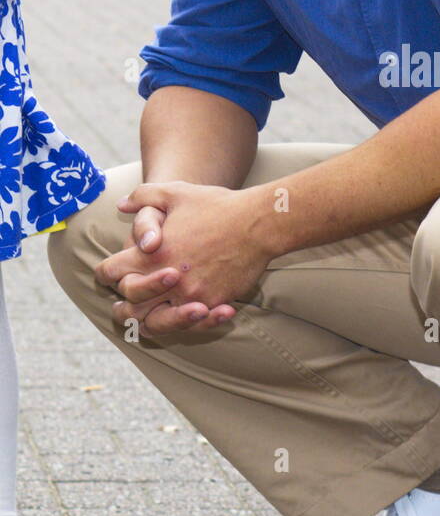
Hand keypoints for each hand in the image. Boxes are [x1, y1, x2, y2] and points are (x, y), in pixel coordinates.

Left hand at [96, 182, 272, 337]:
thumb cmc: (217, 206)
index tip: (109, 273)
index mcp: (150, 253)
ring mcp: (188, 294)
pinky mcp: (211, 303)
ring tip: (151, 320)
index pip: (111, 271)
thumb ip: (143, 197)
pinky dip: (187, 323)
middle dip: (122, 307)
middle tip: (123, 307)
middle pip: (129, 305)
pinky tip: (188, 317)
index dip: (106, 272)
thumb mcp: (175, 192)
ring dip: (150, 323)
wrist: (257, 223)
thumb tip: (120, 205)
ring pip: (157, 323)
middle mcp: (165, 278)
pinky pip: (192, 324)